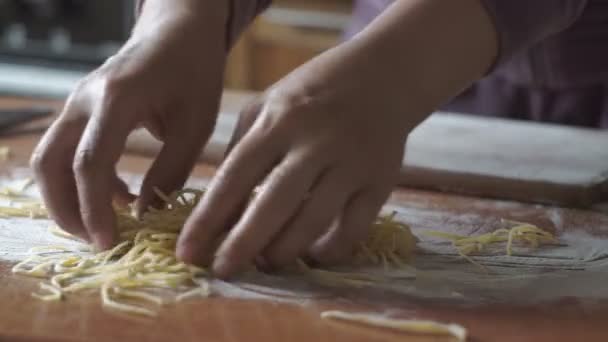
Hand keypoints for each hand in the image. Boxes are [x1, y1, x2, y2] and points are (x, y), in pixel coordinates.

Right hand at [31, 2, 227, 247]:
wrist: (178, 32)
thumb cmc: (194, 73)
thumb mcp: (196, 125)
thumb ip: (171, 171)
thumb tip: (144, 216)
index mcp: (115, 99)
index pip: (89, 163)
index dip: (94, 209)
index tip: (108, 242)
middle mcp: (84, 100)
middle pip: (50, 163)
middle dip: (65, 209)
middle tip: (97, 241)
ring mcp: (77, 102)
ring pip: (50, 158)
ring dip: (68, 197)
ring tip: (104, 226)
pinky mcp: (82, 109)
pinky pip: (66, 150)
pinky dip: (82, 180)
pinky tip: (117, 196)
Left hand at [176, 40, 425, 277]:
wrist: (383, 75)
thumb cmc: (313, 93)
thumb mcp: (268, 106)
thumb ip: (242, 152)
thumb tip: (220, 209)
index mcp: (278, 120)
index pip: (235, 177)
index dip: (208, 219)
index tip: (187, 252)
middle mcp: (314, 142)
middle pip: (273, 204)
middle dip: (242, 244)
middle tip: (222, 272)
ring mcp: (350, 163)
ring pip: (314, 221)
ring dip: (284, 250)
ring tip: (265, 263)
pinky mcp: (380, 180)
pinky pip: (354, 228)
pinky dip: (331, 250)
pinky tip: (312, 255)